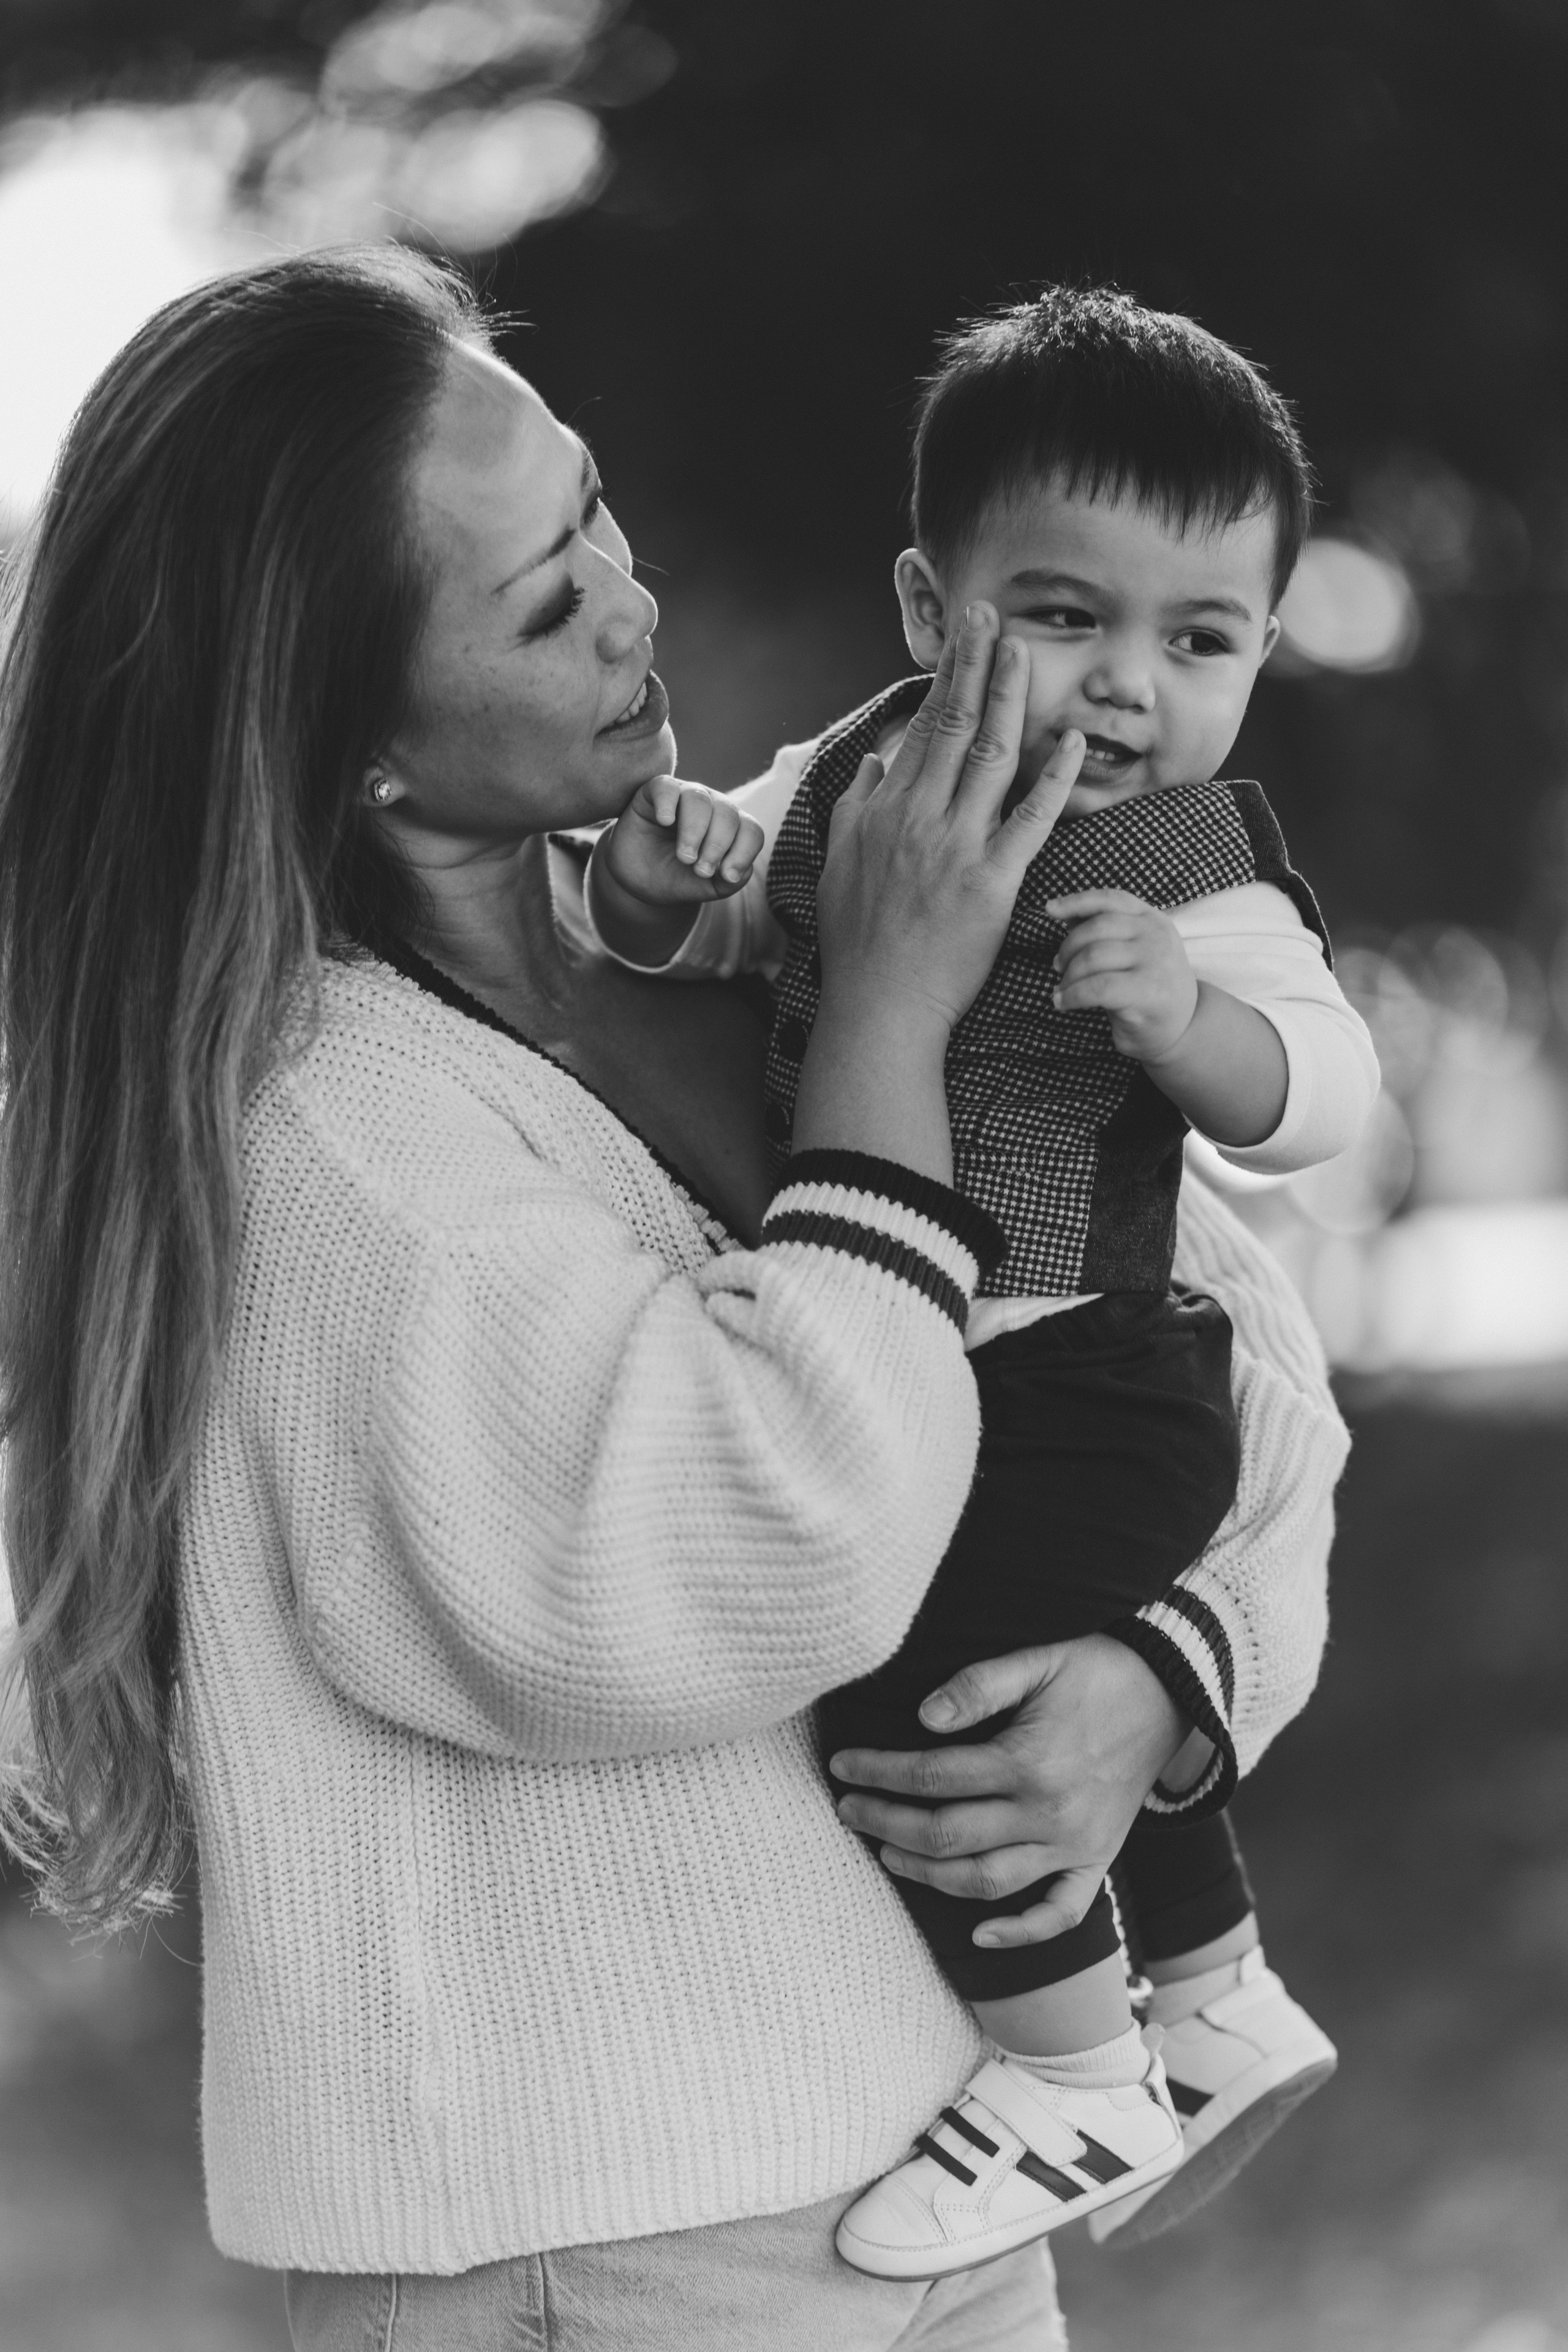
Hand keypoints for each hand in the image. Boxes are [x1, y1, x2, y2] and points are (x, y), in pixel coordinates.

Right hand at [599, 777, 763, 907]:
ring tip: (685, 857)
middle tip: (700, 870)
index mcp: (731, 828)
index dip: (743, 853)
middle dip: (717, 845)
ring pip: (699, 799)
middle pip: (727, 814)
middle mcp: (712, 807)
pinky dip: (668, 803)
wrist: (637, 877)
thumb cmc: (675, 877)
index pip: (750, 831)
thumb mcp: (704, 887)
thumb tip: (736, 874)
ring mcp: (685, 795)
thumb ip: (726, 882)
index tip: (726, 877)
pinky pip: (666, 787)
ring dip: (695, 830)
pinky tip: (665, 822)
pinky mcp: (655, 792)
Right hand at [815, 609, 1085, 1035]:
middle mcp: (918, 818)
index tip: (963, 636)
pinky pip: (1030, 821)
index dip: (946, 677)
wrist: (879, 1006)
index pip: (922, 728)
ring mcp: (956, 848)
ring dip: (1008, 698)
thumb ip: (852, 807)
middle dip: (973, 664)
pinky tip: (1072, 742)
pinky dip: (1053, 779)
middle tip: (990, 613)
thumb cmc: (858, 943)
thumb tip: (872, 762)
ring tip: (1022, 650)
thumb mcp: (836, 866)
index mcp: (884, 811)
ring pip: (987, 756)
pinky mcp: (992, 882)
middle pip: (952, 725)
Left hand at [829, 1634, 1188, 1947]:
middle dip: (886, 1824)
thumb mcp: (1037, 1660)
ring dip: (928, 1875)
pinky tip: (979, 1936)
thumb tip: (923, 1718)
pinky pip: (1059, 1914)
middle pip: (946, 1836)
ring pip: (987, 1882)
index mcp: (1027, 1761)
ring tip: (887, 1852)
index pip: (931, 1776)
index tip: (842, 1766)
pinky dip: (1019, 1933)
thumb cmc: (1096, 1670)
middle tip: (847, 1810)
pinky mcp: (1096, 1862)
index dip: (878, 1773)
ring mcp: (1074, 1845)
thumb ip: (978, 1686)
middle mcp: (1048, 1814)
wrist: (1172, 1694)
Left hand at [1047, 889, 1197, 1062]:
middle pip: (1096, 928)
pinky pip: (1096, 987)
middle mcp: (1156, 934)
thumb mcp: (1132, 951)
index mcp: (1152, 919)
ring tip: (1062, 990)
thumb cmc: (1147, 987)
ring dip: (1068, 975)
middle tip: (1059, 967)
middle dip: (1068, 948)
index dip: (1077, 901)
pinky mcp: (1147, 990)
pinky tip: (1063, 1003)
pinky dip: (1072, 995)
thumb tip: (1063, 911)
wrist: (1183, 1027)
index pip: (1111, 900)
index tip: (1050, 909)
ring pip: (1093, 957)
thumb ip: (1103, 931)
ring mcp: (1155, 961)